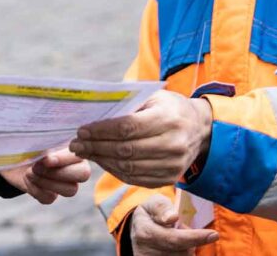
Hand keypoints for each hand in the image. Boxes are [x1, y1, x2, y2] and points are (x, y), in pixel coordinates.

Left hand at [0, 148, 91, 203]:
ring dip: (47, 182)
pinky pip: (50, 198)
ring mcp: (63, 181)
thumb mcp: (35, 135)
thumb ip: (47, 139)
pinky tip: (27, 179)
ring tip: (30, 173)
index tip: (47, 158)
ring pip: (71, 190)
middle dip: (58, 172)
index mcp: (72, 146)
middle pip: (83, 175)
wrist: (7, 153)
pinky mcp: (50, 194)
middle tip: (37, 167)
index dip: (65, 159)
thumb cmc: (24, 139)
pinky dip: (36, 189)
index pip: (82, 155)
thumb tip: (50, 152)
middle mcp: (73, 164)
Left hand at [69, 91, 211, 187]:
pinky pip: (135, 178)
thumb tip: (93, 111)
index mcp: (168, 119)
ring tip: (84, 153)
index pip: (128, 128)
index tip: (82, 130)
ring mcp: (172, 165)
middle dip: (96, 147)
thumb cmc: (170, 108)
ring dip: (101, 161)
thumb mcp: (153, 97)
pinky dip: (114, 171)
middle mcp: (173, 144)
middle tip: (75, 144)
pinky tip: (101, 161)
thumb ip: (128, 104)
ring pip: (128, 167)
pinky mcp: (168, 179)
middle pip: (125, 150)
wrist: (201, 129)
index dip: (102, 131)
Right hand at [130, 194, 218, 254]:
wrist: (136, 231)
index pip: (174, 239)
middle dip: (191, 240)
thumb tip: (172, 217)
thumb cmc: (149, 214)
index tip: (214, 234)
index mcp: (145, 232)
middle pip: (182, 251)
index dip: (195, 238)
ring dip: (187, 248)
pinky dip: (184, 253)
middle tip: (183, 228)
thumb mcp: (153, 203)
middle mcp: (146, 252)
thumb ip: (162, 207)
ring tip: (176, 237)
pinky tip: (177, 248)